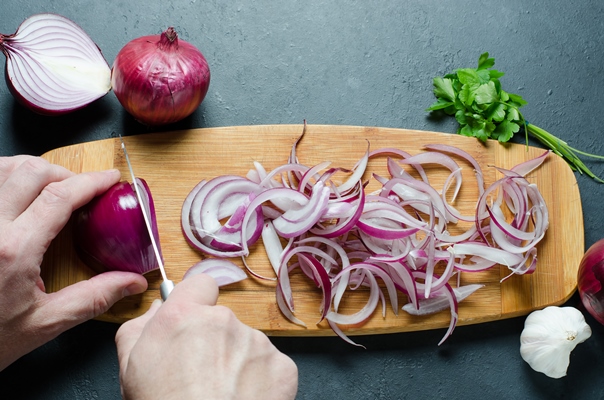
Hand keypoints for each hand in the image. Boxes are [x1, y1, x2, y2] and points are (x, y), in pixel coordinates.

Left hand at [0, 156, 147, 370]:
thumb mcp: (44, 323)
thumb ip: (93, 298)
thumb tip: (132, 283)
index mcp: (14, 250)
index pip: (60, 197)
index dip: (91, 181)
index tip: (110, 179)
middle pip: (31, 172)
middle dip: (65, 174)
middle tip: (81, 189)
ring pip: (2, 168)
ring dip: (31, 169)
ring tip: (50, 185)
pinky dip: (5, 176)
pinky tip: (16, 190)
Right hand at [115, 273, 298, 399]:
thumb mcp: (130, 366)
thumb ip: (140, 326)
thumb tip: (158, 308)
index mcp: (185, 317)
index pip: (200, 284)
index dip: (197, 301)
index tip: (194, 320)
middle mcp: (224, 321)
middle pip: (223, 320)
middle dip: (215, 341)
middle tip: (202, 374)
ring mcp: (257, 342)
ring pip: (247, 344)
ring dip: (237, 362)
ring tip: (221, 393)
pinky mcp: (281, 366)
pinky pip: (270, 365)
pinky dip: (260, 380)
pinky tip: (243, 399)